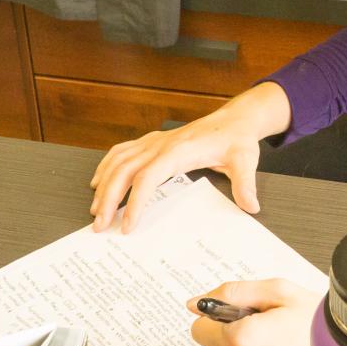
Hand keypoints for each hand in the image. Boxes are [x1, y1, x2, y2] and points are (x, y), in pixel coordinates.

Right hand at [89, 81, 291, 232]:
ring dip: (103, 184)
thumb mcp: (246, 160)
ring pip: (118, 161)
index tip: (128, 225)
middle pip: (125, 170)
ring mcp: (155, 142)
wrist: (234, 120)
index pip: (149, 177)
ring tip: (95, 210)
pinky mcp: (152, 142)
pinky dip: (106, 166)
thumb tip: (251, 206)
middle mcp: (162, 144)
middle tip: (100, 225)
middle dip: (108, 198)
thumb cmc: (237, 140)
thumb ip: (246, 184)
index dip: (135, 201)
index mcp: (180, 150)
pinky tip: (98, 180)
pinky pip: (121, 151)